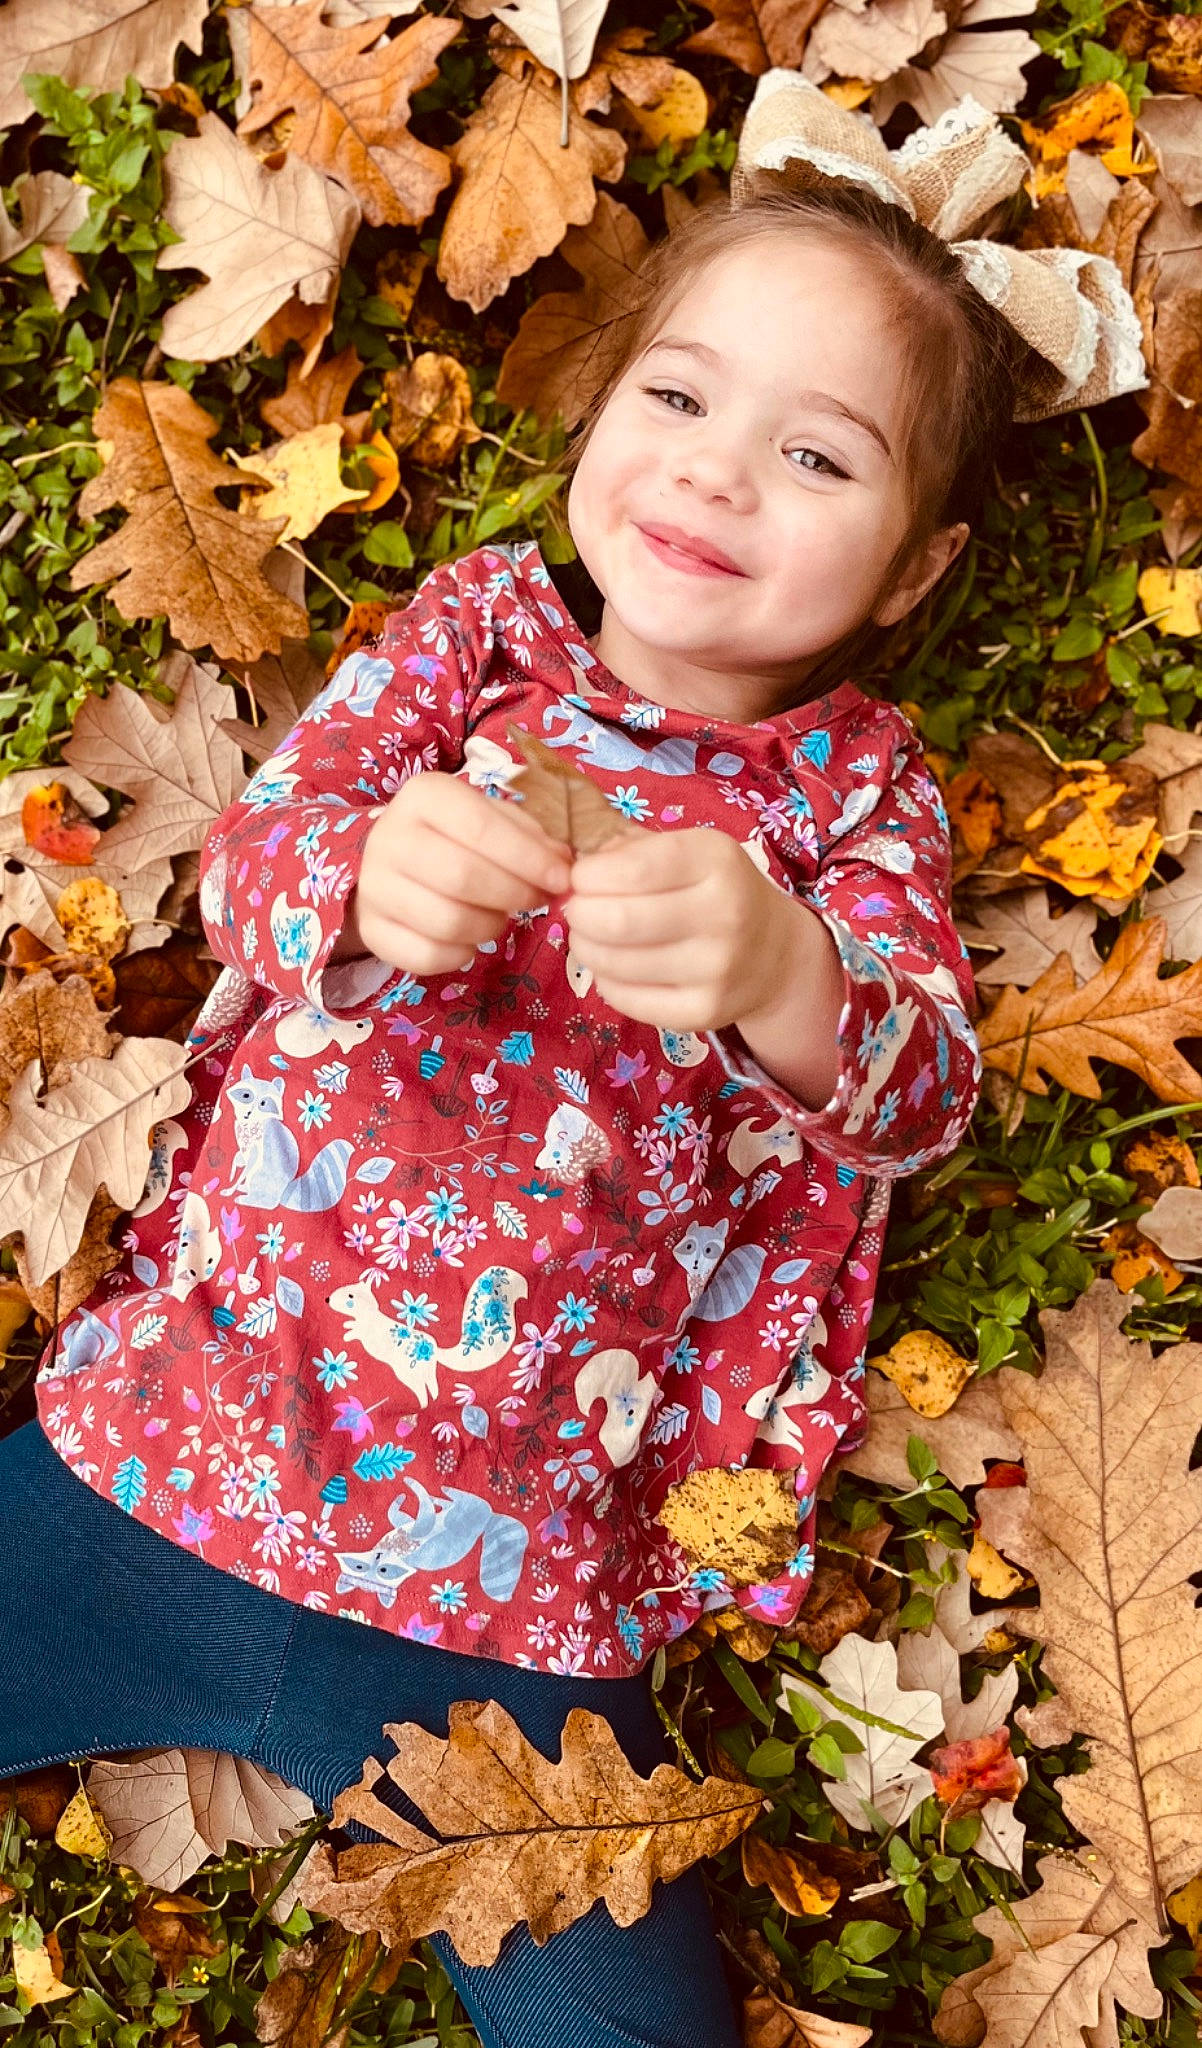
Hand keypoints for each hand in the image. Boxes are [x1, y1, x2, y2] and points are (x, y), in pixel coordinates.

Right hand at [333, 773, 572, 974]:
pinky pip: (427, 955)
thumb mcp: (492, 818)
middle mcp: (389, 837)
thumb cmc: (456, 836)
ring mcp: (374, 886)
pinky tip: (470, 938)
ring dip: (490, 926)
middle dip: (514, 893)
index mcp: (423, 796)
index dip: (529, 858)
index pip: (481, 827)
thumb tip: (563, 863)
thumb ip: (530, 835)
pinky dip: (462, 954)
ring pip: (447, 922)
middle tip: (536, 899)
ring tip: (500, 914)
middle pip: (463, 876)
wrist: (392, 863)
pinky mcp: (372, 929)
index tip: (561, 879)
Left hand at [563, 828, 797, 1033]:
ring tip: (592, 938)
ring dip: (585, 948)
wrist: (775, 952)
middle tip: (578, 912)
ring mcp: (716, 969)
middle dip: (579, 915)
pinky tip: (616, 967)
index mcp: (716, 861)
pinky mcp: (703, 1012)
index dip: (588, 876)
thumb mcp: (689, 851)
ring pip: (614, 963)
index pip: (632, 869)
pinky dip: (605, 981)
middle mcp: (724, 914)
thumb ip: (630, 850)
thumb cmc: (715, 891)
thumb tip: (571, 871)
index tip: (581, 879)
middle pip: (617, 920)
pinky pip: (625, 999)